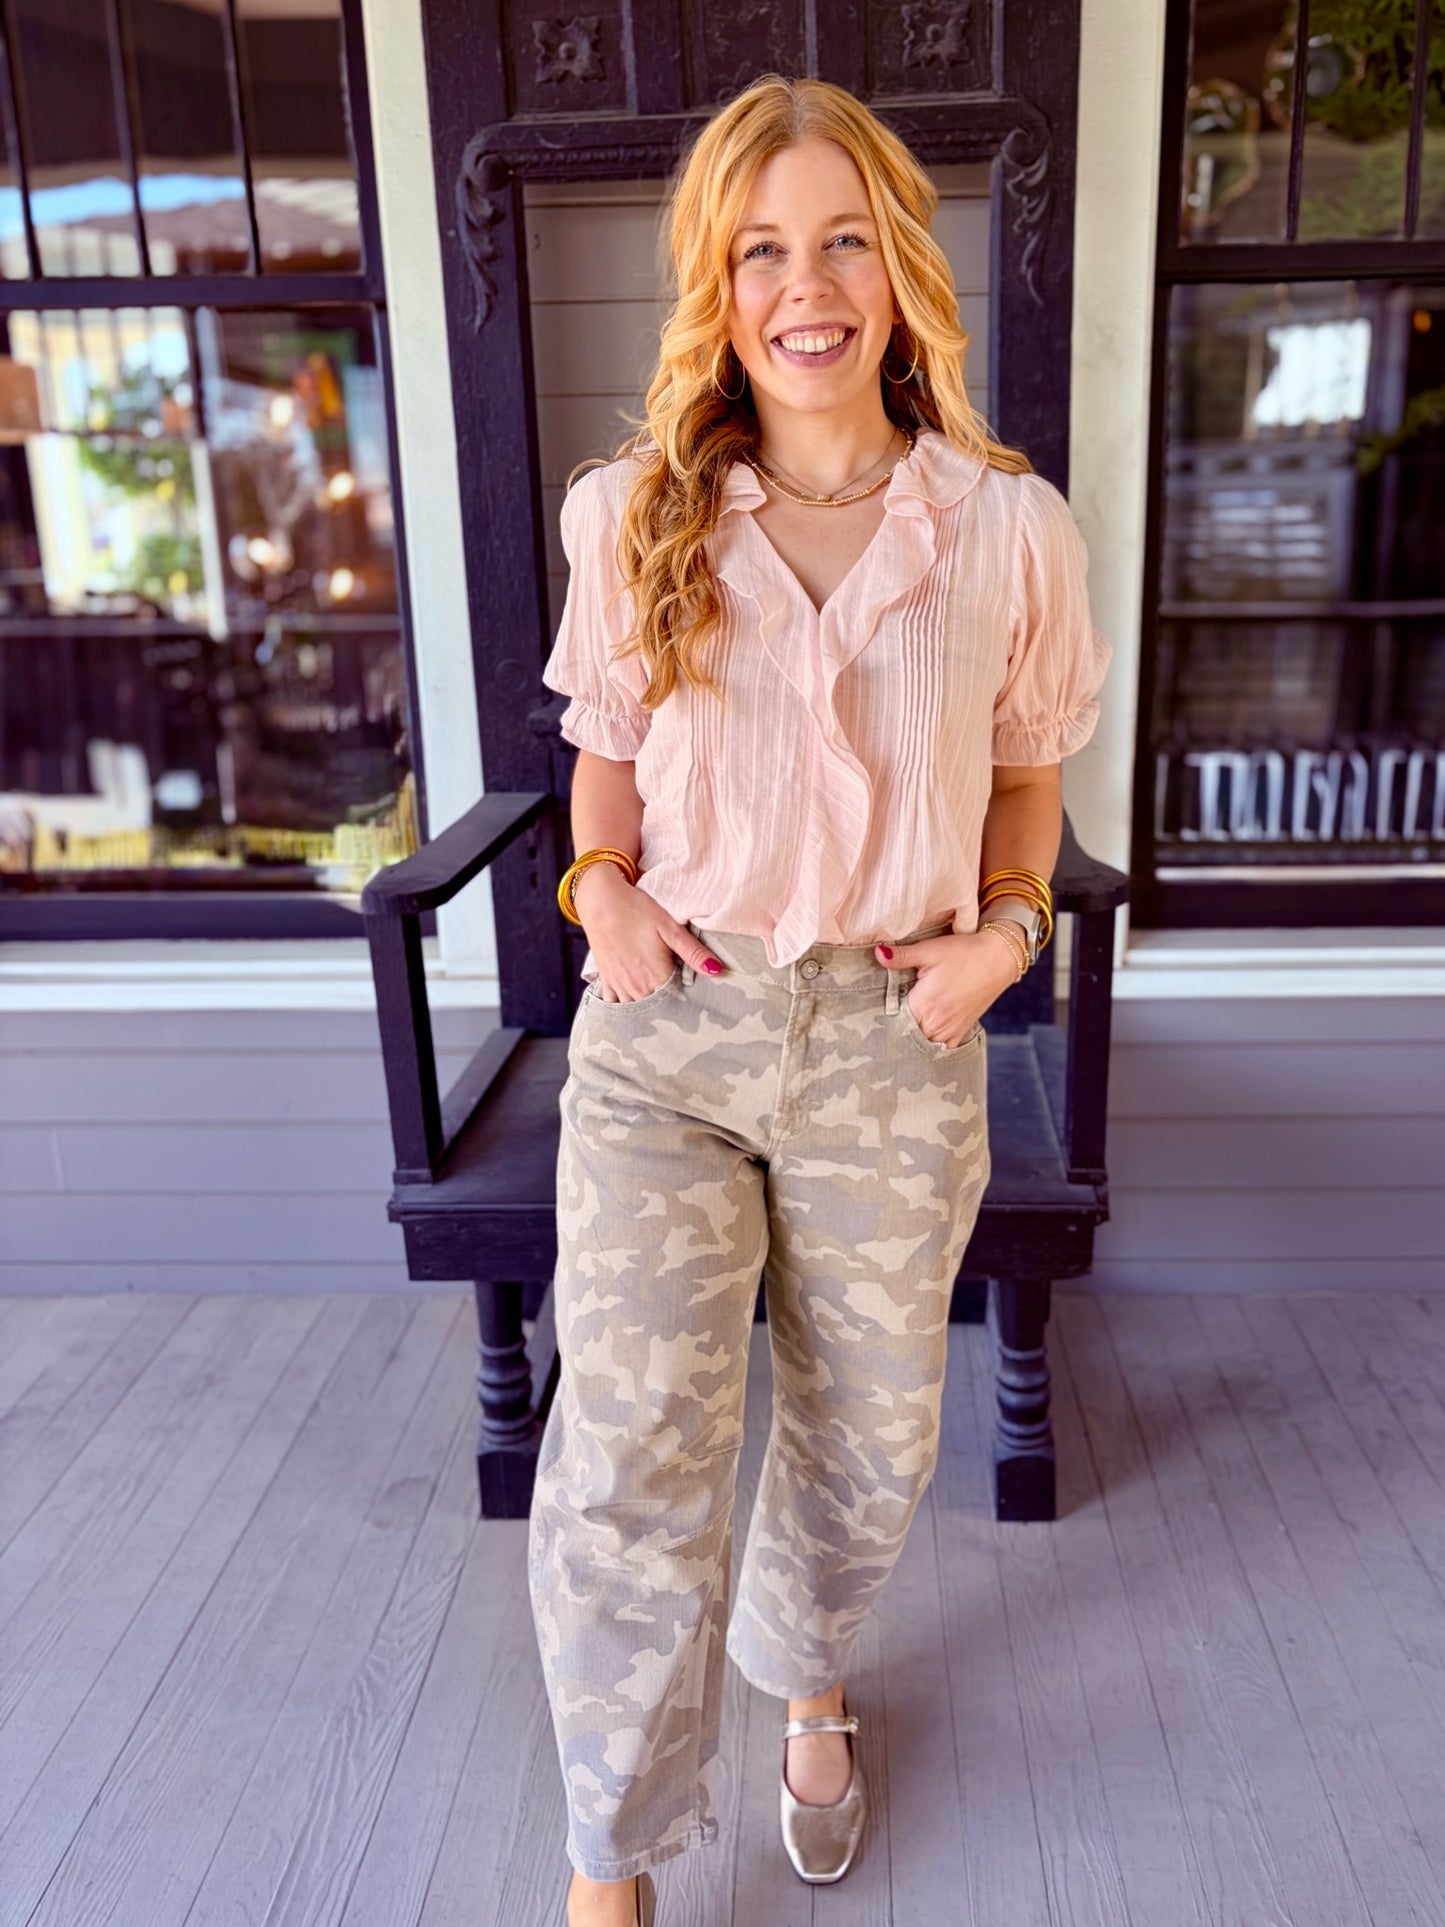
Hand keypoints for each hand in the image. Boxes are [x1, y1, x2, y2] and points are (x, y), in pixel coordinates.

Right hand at [573, 861, 724, 1000]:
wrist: (600, 900)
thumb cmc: (636, 910)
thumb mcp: (669, 927)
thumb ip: (693, 952)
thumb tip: (718, 970)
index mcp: (655, 975)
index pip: (678, 1001)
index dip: (689, 1001)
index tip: (696, 999)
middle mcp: (636, 986)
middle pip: (658, 1009)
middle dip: (670, 1008)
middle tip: (681, 1003)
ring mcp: (619, 986)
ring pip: (638, 1010)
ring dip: (649, 1009)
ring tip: (660, 1002)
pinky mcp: (607, 981)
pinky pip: (615, 1005)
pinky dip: (625, 1009)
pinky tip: (634, 1005)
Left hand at [874, 930, 1017, 1046]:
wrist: (998, 959)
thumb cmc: (964, 953)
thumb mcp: (930, 950)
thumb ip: (902, 956)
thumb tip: (878, 954)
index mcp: (926, 1005)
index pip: (892, 1023)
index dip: (879, 1021)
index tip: (868, 1019)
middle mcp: (937, 1024)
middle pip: (904, 1038)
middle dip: (892, 1032)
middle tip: (875, 1028)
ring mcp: (950, 1031)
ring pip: (920, 1046)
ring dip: (908, 1040)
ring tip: (896, 1031)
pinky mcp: (960, 1032)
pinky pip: (939, 1048)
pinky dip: (928, 1046)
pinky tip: (919, 1037)